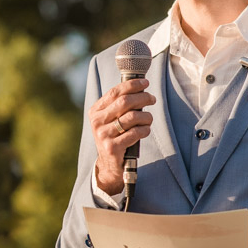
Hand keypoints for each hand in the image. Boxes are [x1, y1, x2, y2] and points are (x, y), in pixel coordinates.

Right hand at [89, 78, 154, 194]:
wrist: (109, 164)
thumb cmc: (115, 136)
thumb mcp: (111, 120)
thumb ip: (120, 105)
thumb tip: (140, 88)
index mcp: (95, 111)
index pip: (115, 92)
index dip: (132, 85)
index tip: (145, 83)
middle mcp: (97, 122)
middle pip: (124, 102)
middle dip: (142, 98)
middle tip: (152, 99)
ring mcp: (103, 135)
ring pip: (132, 117)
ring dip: (146, 116)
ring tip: (149, 119)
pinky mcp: (112, 147)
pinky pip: (135, 133)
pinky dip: (145, 130)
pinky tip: (145, 130)